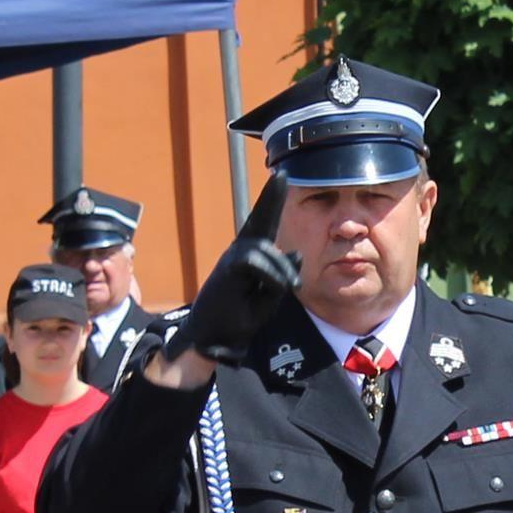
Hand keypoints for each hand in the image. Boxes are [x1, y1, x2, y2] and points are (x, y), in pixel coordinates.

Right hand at [164, 177, 302, 368]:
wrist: (215, 337)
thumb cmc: (241, 317)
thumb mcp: (271, 296)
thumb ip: (284, 275)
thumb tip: (297, 253)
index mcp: (252, 255)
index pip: (265, 222)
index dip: (272, 200)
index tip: (282, 176)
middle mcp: (241, 250)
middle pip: (261, 221)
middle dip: (271, 198)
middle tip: (282, 175)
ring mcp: (232, 256)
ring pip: (266, 250)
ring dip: (281, 271)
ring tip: (290, 289)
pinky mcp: (227, 268)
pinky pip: (255, 261)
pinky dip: (270, 275)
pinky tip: (275, 288)